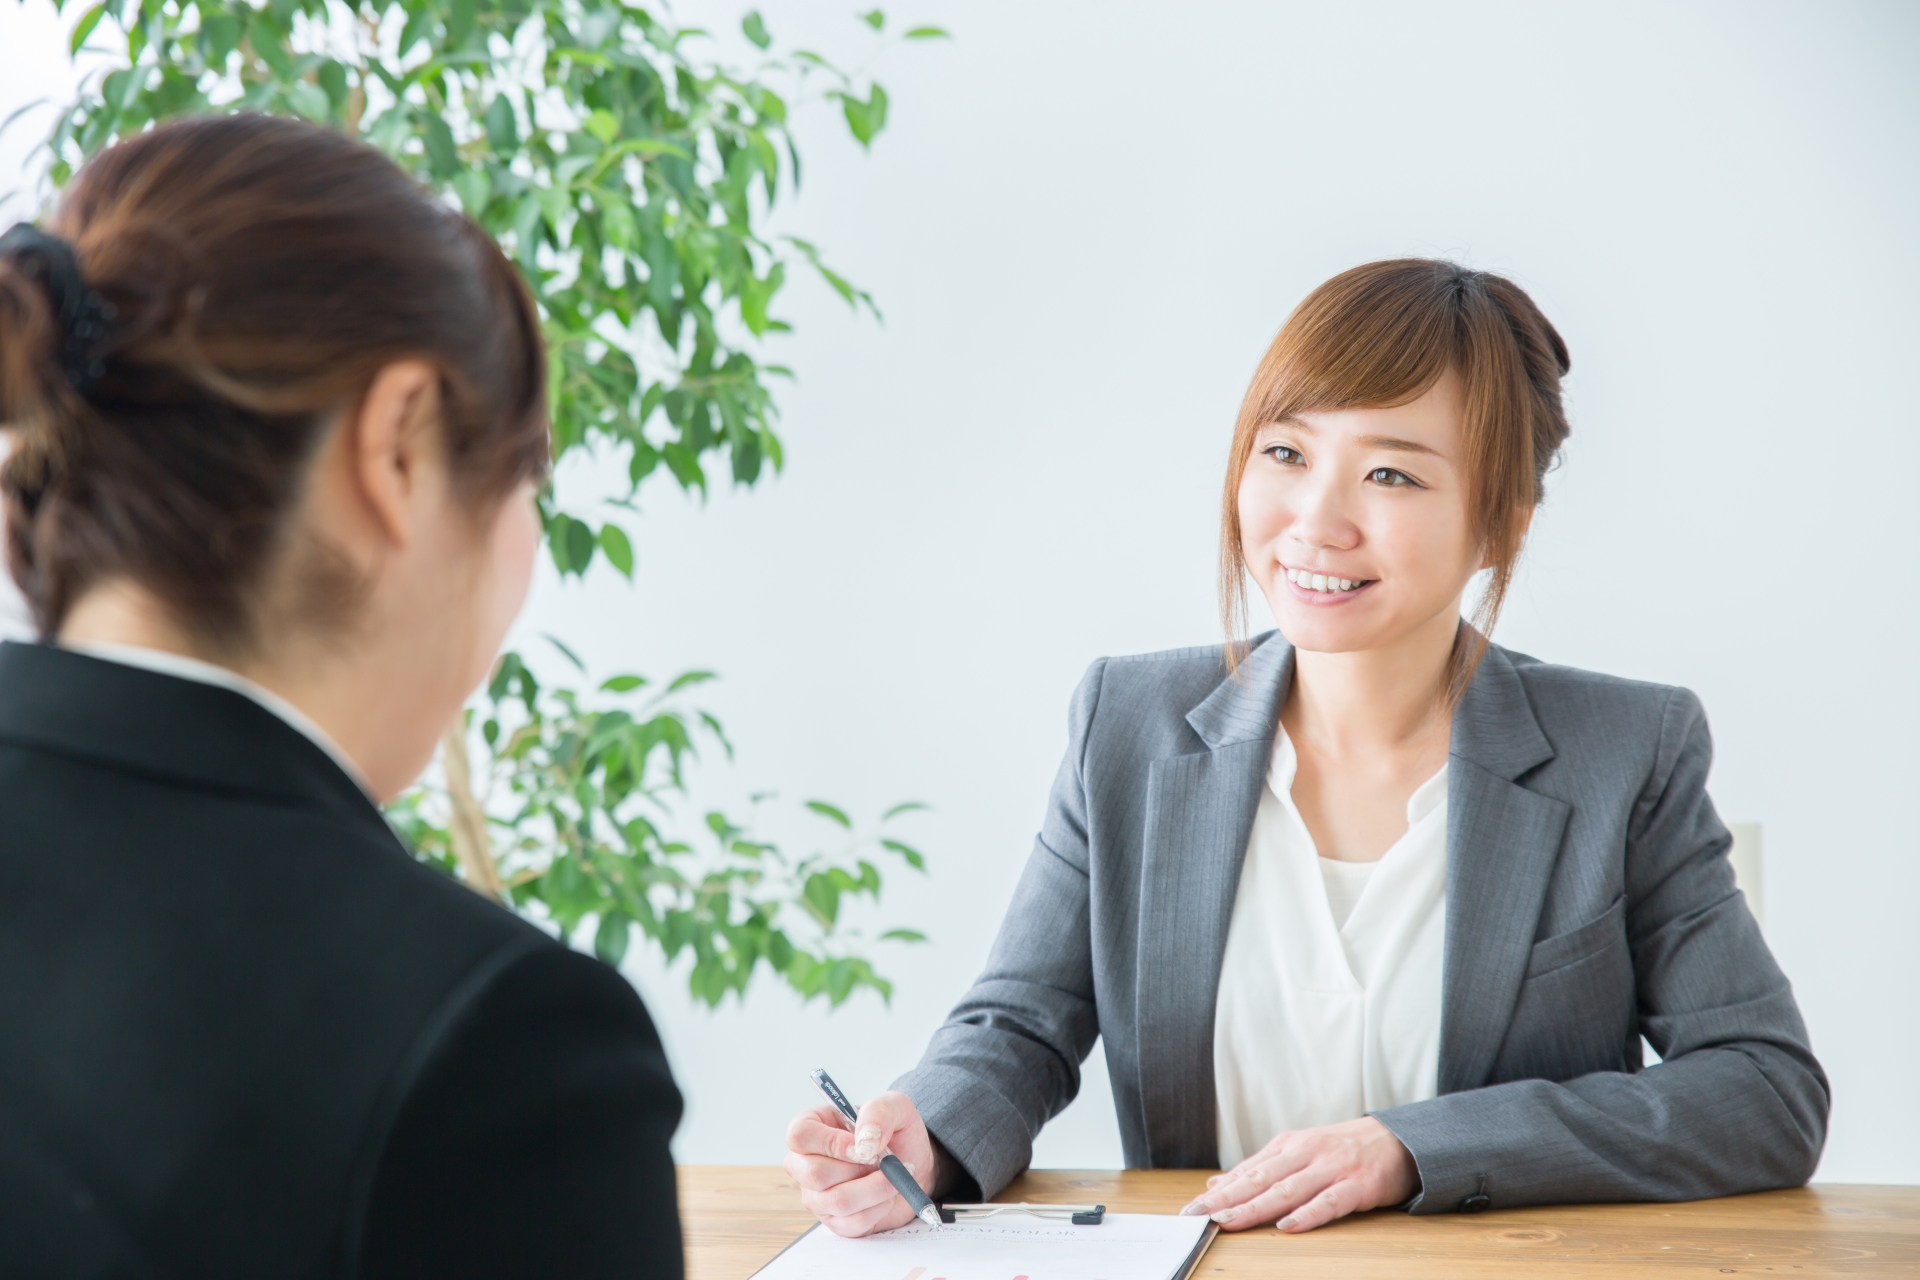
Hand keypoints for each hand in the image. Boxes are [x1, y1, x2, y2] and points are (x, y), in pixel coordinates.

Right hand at [784, 1090, 937, 1237]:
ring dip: (875, 1189)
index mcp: (812, 1126)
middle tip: (884, 1160)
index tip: (863, 1147)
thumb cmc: (896, 1133)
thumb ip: (879, 1111)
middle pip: (815, 1174)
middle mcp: (805, 1163)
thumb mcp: (895, 1107)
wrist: (913, 1164)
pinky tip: (887, 1195)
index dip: (831, 1143)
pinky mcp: (835, 1221)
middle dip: (859, 1169)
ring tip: (892, 1176)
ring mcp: (816, 1196)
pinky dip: (880, 1208)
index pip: (799, 1136)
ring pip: (838, 1201)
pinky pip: (853, 1223)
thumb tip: (863, 1140)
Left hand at [1180, 1116, 1417, 1232]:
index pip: (1246, 1171)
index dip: (1217, 1192)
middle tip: (1198, 1215)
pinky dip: (1308, 1213)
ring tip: (1230, 1220)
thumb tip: (1216, 1185)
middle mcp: (1305, 1153)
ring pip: (1288, 1190)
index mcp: (1287, 1146)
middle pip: (1260, 1180)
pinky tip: (1288, 1226)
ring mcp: (1331, 1168)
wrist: (1397, 1141)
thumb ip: (1260, 1170)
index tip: (1190, 1209)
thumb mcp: (1298, 1153)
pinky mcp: (1357, 1185)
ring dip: (1256, 1207)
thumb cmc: (1342, 1151)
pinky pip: (1330, 1201)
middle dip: (1226, 1199)